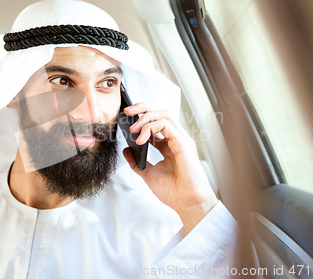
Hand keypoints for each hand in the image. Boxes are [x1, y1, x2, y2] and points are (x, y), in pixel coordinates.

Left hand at [122, 102, 218, 233]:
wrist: (186, 203)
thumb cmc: (173, 192)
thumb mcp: (148, 174)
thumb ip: (136, 162)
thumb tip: (126, 150)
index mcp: (169, 145)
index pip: (156, 122)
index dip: (141, 117)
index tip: (126, 119)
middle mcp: (176, 139)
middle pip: (161, 112)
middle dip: (143, 108)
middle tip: (128, 111)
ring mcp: (181, 139)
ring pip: (165, 114)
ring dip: (146, 116)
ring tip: (133, 127)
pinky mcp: (183, 142)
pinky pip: (166, 124)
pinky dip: (151, 127)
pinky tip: (141, 138)